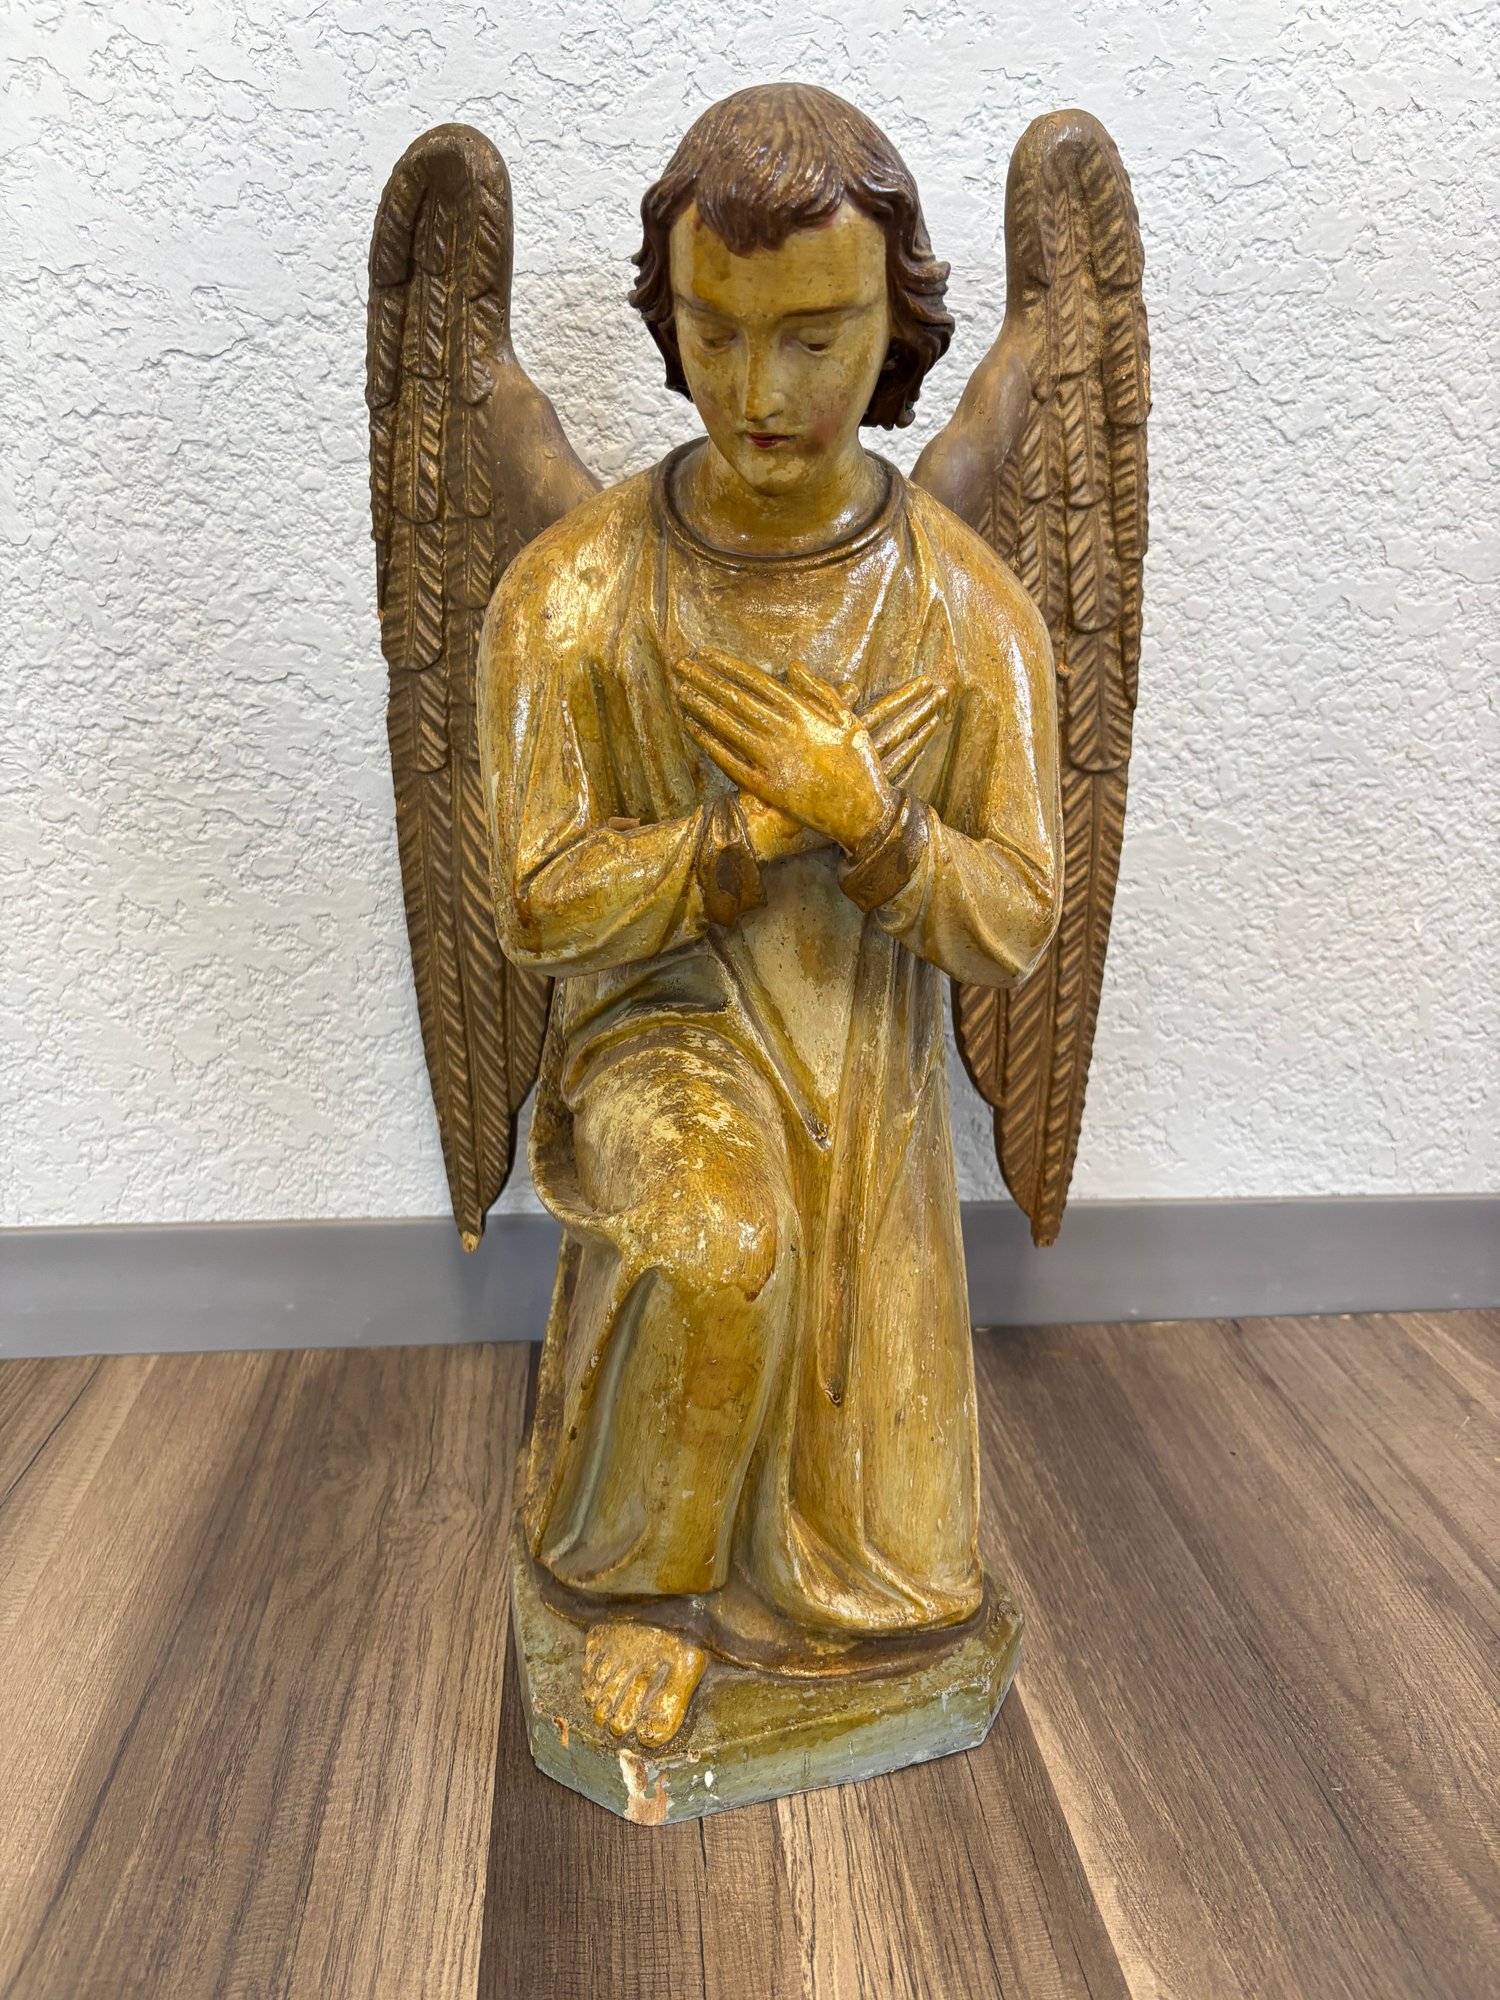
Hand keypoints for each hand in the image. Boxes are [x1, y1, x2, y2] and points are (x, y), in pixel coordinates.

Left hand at [675, 650, 936, 852]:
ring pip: (728, 726)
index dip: (726, 666)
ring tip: (680, 691)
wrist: (864, 813)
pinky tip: (692, 728)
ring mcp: (773, 760)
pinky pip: (730, 761)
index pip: (755, 681)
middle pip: (735, 699)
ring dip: (701, 706)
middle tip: (680, 666)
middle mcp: (784, 732)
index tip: (704, 654)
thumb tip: (793, 666)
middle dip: (705, 679)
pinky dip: (709, 743)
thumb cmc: (859, 764)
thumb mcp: (849, 719)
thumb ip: (820, 690)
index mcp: (803, 712)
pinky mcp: (766, 787)